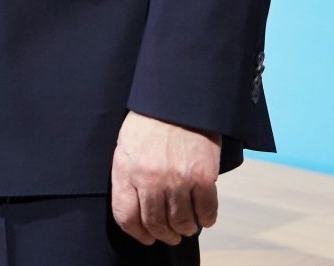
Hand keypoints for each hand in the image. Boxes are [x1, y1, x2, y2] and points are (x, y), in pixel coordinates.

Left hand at [110, 111, 220, 245]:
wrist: (177, 97)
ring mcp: (177, 179)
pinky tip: (206, 217)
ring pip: (182, 222)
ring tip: (187, 227)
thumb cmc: (150, 120)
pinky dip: (208, 218)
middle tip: (170, 235)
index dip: (137, 233)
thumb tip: (136, 207)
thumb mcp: (126, 145)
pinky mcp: (203, 176)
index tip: (146, 237)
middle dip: (164, 234)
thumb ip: (128, 175)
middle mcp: (150, 179)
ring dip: (185, 229)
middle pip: (155, 223)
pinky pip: (207, 209)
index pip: (126, 216)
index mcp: (126, 170)